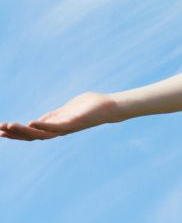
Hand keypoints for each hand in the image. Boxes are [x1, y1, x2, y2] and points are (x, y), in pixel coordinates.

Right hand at [0, 92, 118, 140]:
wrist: (110, 106)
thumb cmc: (90, 106)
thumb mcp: (66, 110)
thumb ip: (53, 116)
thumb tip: (37, 122)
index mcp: (56, 126)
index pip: (32, 132)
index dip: (16, 133)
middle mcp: (59, 130)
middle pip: (32, 136)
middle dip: (15, 134)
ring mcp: (66, 128)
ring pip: (40, 134)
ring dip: (23, 131)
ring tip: (8, 127)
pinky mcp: (74, 123)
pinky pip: (56, 127)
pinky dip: (43, 126)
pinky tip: (31, 122)